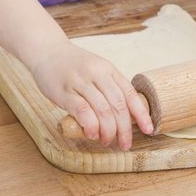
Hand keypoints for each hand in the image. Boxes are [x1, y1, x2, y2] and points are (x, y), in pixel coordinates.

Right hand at [30, 41, 152, 150]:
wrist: (47, 51)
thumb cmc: (73, 66)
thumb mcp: (97, 70)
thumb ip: (109, 88)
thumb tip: (125, 116)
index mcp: (108, 69)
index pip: (130, 93)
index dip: (141, 114)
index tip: (149, 130)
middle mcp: (97, 74)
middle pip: (118, 105)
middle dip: (125, 129)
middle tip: (125, 144)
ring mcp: (80, 82)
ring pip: (102, 109)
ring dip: (108, 130)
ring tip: (106, 141)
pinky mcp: (64, 91)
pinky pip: (82, 110)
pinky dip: (90, 125)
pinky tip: (92, 134)